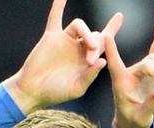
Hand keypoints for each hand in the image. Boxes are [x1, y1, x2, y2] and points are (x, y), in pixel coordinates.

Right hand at [4, 0, 122, 112]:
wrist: (34, 90)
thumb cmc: (56, 93)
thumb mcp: (77, 88)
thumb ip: (90, 76)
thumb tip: (103, 61)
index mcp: (87, 59)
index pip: (104, 42)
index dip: (112, 29)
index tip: (119, 16)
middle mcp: (78, 48)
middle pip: (95, 35)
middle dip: (97, 45)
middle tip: (91, 60)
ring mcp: (65, 41)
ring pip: (80, 26)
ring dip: (87, 33)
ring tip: (89, 45)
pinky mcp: (51, 37)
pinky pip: (55, 18)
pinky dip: (58, 7)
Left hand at [106, 21, 153, 127]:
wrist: (132, 121)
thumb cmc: (133, 121)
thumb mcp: (140, 119)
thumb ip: (149, 108)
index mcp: (120, 84)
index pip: (114, 65)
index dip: (112, 51)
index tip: (106, 36)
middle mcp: (128, 73)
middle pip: (148, 65)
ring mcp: (139, 70)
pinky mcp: (149, 70)